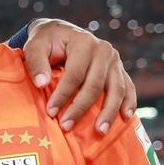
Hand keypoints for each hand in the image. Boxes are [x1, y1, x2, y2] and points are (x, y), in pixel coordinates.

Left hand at [22, 19, 136, 133]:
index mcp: (83, 42)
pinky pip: (128, 88)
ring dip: (109, 112)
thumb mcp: (34, 46)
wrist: (61, 33)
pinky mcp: (120, 70)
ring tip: (100, 131)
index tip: (51, 112)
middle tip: (66, 126)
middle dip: (80, 108)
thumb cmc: (46, 42)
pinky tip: (126, 118)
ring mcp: (114, 61)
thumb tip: (41, 84)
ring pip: (116, 89)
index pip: (74, 74)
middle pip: (95, 85)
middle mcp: (103, 51)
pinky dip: (129, 103)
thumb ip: (36, 63)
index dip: (63, 95)